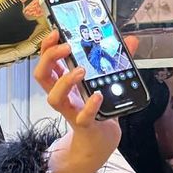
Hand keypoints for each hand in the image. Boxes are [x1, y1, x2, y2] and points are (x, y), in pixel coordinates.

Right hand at [34, 29, 139, 172]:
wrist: (101, 140)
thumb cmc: (99, 109)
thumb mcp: (105, 81)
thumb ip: (116, 60)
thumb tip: (130, 41)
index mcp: (65, 82)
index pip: (47, 61)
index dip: (47, 47)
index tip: (56, 32)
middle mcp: (63, 96)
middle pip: (42, 76)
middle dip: (49, 58)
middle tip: (66, 47)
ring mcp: (71, 110)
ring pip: (54, 98)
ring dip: (65, 82)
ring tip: (80, 70)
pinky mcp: (85, 124)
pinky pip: (82, 117)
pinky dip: (89, 106)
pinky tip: (98, 96)